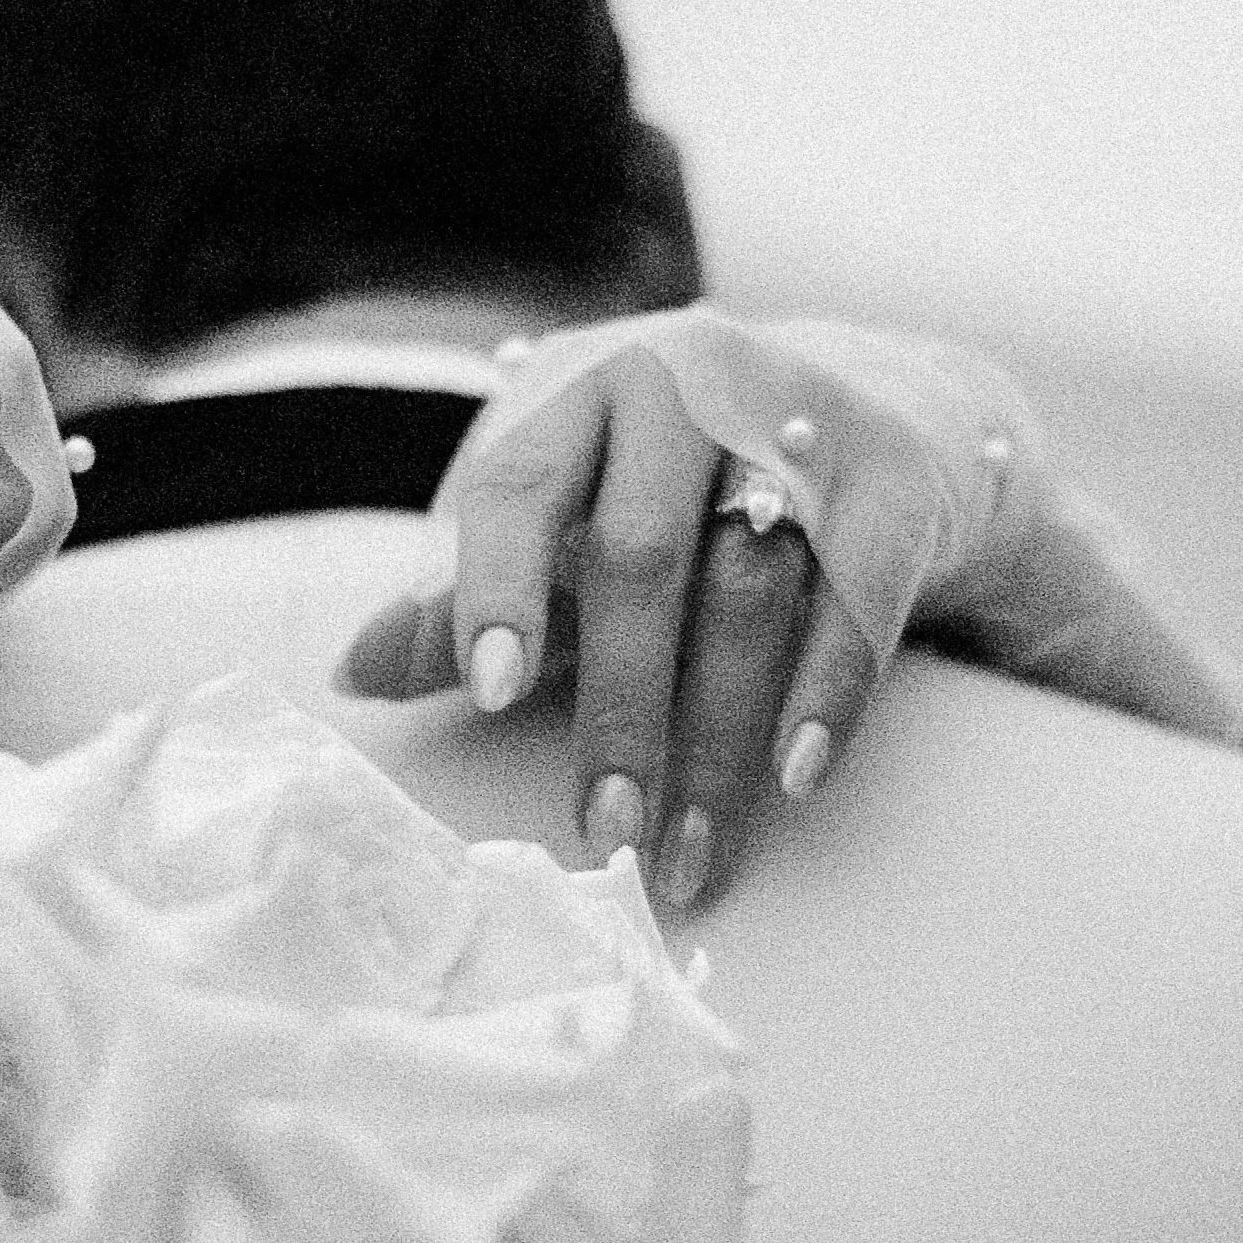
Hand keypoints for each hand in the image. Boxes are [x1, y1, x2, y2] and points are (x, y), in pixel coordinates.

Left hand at [336, 321, 1242, 910]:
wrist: (867, 403)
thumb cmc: (665, 493)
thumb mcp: (558, 529)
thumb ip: (460, 603)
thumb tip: (349, 670)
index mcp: (575, 395)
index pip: (520, 488)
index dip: (500, 591)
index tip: (492, 694)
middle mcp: (685, 385)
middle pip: (641, 556)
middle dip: (620, 710)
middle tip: (605, 834)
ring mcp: (798, 423)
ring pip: (752, 592)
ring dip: (718, 740)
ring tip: (689, 857)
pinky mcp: (893, 479)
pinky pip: (863, 594)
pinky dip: (830, 691)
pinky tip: (797, 778)